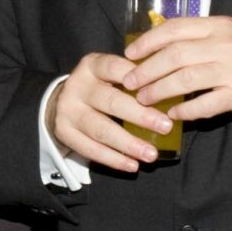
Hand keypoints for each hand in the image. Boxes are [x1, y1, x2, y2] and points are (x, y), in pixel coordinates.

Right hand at [48, 49, 173, 172]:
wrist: (60, 102)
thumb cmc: (99, 87)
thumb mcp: (110, 73)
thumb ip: (133, 78)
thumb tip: (171, 91)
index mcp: (91, 66)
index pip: (115, 68)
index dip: (138, 78)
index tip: (161, 90)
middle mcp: (77, 86)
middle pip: (110, 101)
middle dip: (140, 115)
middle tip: (166, 126)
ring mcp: (68, 111)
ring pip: (101, 129)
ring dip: (128, 144)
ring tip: (151, 154)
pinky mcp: (64, 133)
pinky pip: (91, 149)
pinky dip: (114, 159)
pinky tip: (132, 165)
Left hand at [123, 15, 231, 122]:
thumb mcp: (230, 32)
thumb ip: (201, 35)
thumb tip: (161, 43)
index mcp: (218, 25)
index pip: (174, 29)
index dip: (147, 41)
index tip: (130, 53)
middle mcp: (224, 44)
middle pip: (174, 55)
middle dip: (146, 70)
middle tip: (130, 81)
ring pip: (184, 79)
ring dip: (159, 90)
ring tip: (144, 99)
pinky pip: (205, 104)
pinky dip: (185, 110)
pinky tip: (173, 113)